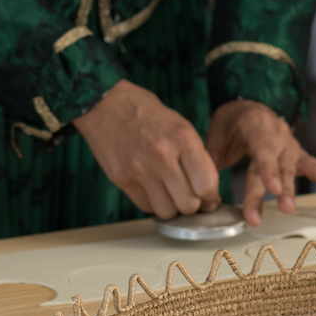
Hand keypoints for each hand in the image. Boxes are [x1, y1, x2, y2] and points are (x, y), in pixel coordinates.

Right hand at [73, 80, 220, 219]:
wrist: (104, 103)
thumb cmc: (144, 111)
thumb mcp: (179, 123)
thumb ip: (194, 154)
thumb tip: (208, 187)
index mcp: (182, 138)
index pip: (207, 184)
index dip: (211, 196)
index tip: (209, 196)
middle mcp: (162, 156)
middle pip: (189, 205)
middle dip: (193, 205)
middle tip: (191, 196)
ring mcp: (140, 170)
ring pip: (167, 212)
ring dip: (172, 206)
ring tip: (169, 192)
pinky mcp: (122, 180)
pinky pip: (145, 206)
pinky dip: (152, 202)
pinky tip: (152, 187)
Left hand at [206, 99, 315, 225]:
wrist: (249, 103)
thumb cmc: (232, 121)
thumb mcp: (216, 132)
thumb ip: (211, 158)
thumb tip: (201, 188)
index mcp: (256, 126)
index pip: (263, 151)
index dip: (268, 170)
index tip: (272, 188)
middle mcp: (276, 134)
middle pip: (276, 166)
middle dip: (278, 188)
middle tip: (281, 208)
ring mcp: (289, 144)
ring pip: (292, 168)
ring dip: (292, 189)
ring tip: (290, 208)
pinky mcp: (297, 153)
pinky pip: (313, 165)